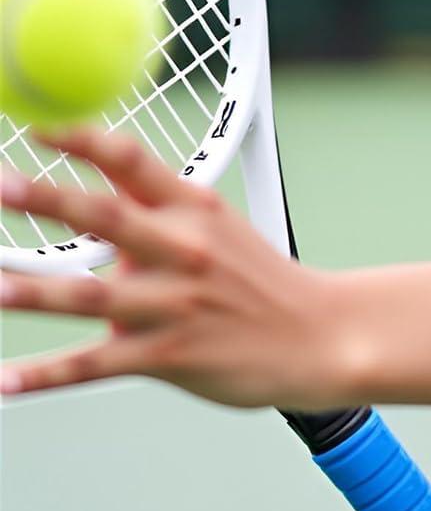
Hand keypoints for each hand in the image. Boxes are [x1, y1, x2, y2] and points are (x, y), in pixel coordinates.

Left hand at [0, 125, 344, 407]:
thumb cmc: (260, 281)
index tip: (36, 128)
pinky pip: (95, 365)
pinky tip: (3, 382)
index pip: (133, 161)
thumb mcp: (219, 229)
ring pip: (90, 295)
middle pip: (105, 217)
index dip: (83, 141)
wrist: (319, 336)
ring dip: (33, 292)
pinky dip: (45, 376)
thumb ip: (152, 215)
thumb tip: (84, 214)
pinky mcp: (169, 355)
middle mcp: (184, 249)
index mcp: (195, 209)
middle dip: (45, 199)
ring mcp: (175, 304)